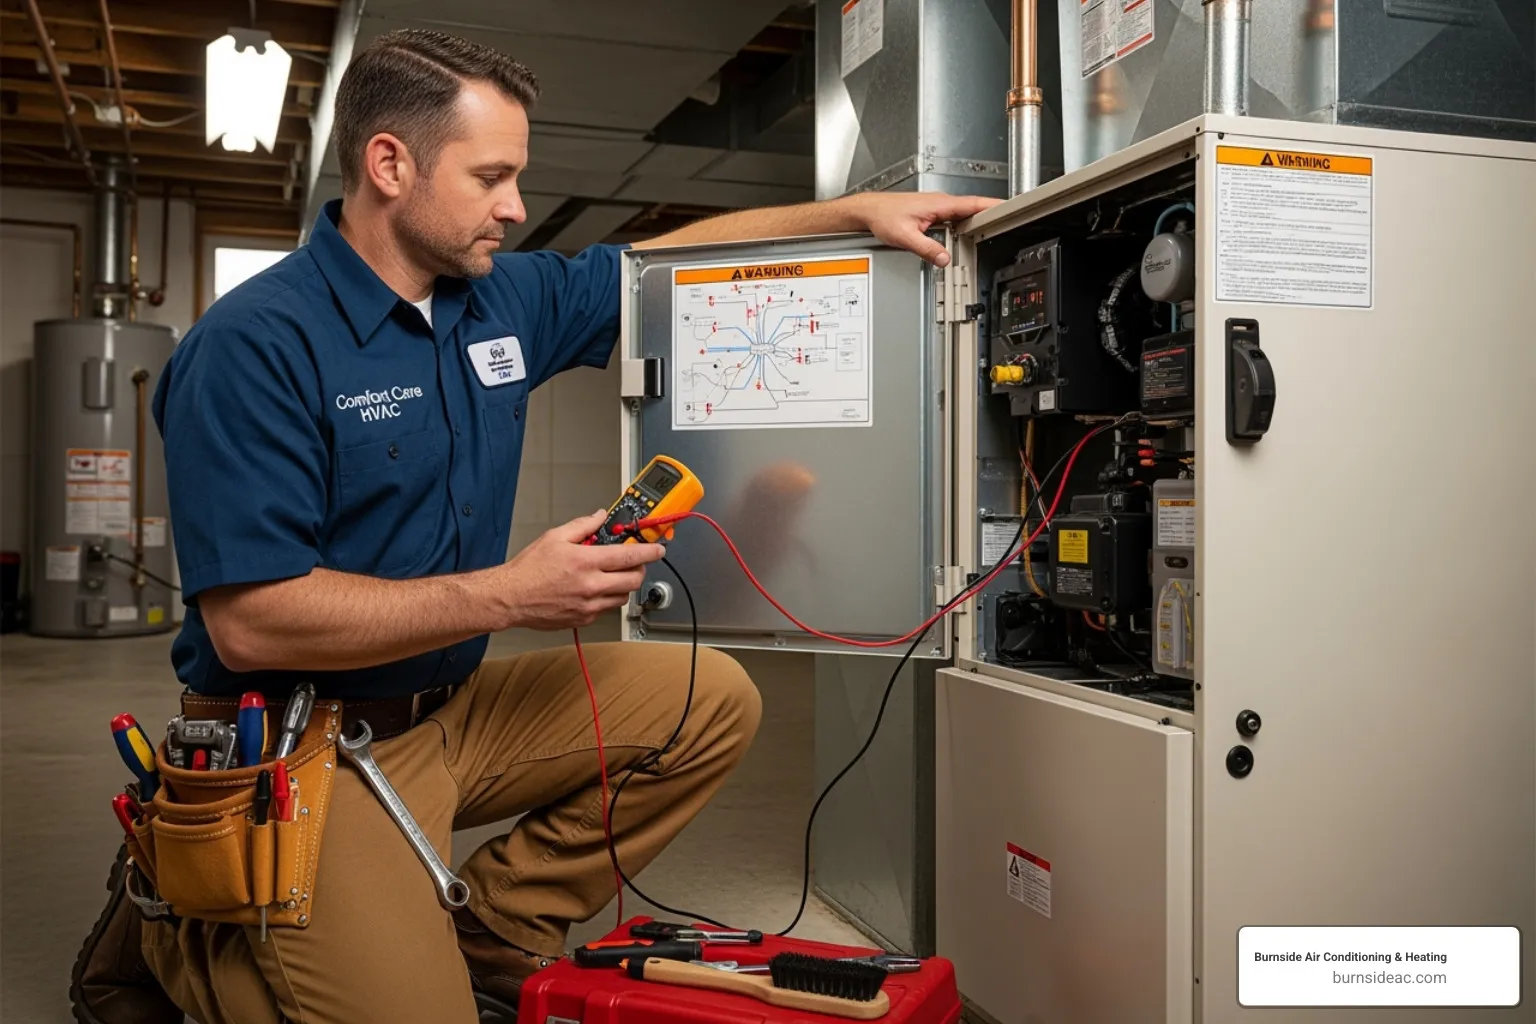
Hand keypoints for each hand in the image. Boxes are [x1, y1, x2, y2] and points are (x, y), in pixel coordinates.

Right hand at [497, 510, 664, 629]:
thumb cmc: (528, 570)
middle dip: (639, 569)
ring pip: (623, 596)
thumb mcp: (554, 537)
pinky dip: (608, 597)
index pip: (630, 556)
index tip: (658, 549)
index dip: (649, 552)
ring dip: (624, 585)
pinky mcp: (584, 618)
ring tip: (611, 575)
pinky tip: (595, 588)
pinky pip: (607, 608)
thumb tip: (599, 517)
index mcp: (585, 562)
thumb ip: (583, 525)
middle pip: (634, 580)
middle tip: (634, 562)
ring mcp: (589, 605)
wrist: (510, 598)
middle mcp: (591, 585)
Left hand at [844, 191, 1001, 266]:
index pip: (974, 203)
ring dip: (977, 222)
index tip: (1011, 208)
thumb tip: (944, 259)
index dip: (994, 205)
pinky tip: (964, 235)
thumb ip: (927, 249)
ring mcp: (937, 207)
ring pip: (964, 215)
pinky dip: (963, 226)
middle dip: (991, 216)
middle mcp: (940, 203)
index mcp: (939, 204)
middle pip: (973, 209)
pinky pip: (954, 219)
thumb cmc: (882, 216)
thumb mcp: (905, 237)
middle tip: (1007, 225)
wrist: (868, 210)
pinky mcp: (931, 213)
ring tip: (990, 232)